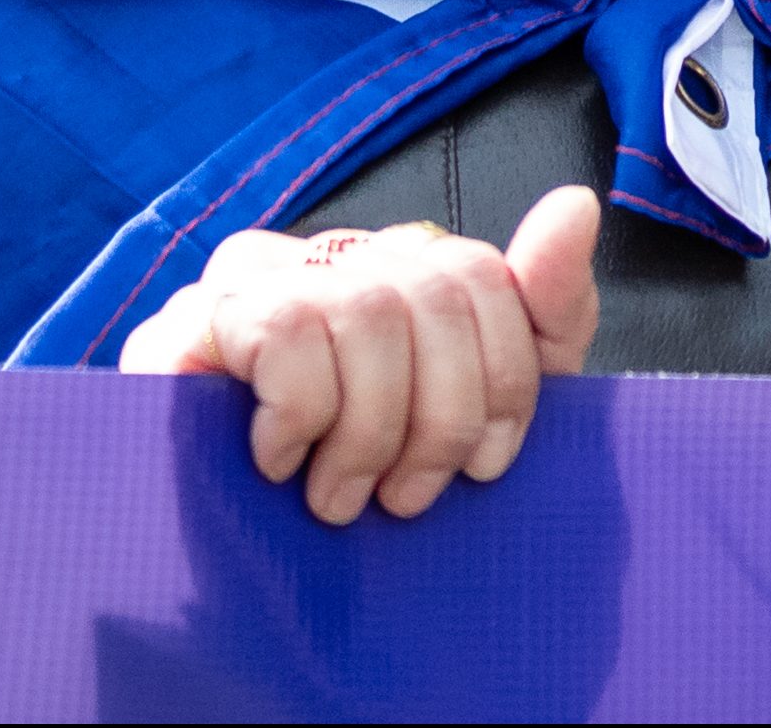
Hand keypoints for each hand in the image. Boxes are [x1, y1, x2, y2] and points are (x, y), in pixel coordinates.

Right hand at [118, 186, 603, 524]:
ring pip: (366, 314)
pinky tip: (281, 461)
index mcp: (400, 268)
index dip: (504, 378)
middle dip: (441, 419)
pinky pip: (286, 332)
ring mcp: (257, 276)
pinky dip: (300, 417)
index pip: (481, 274)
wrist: (217, 565)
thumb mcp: (480, 411)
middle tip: (407, 497)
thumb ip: (543, 311)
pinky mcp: (193, 317)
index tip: (488, 466)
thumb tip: (577, 204)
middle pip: (433, 294)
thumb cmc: (360, 483)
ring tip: (342, 497)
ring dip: (368, 433)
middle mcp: (330, 255)